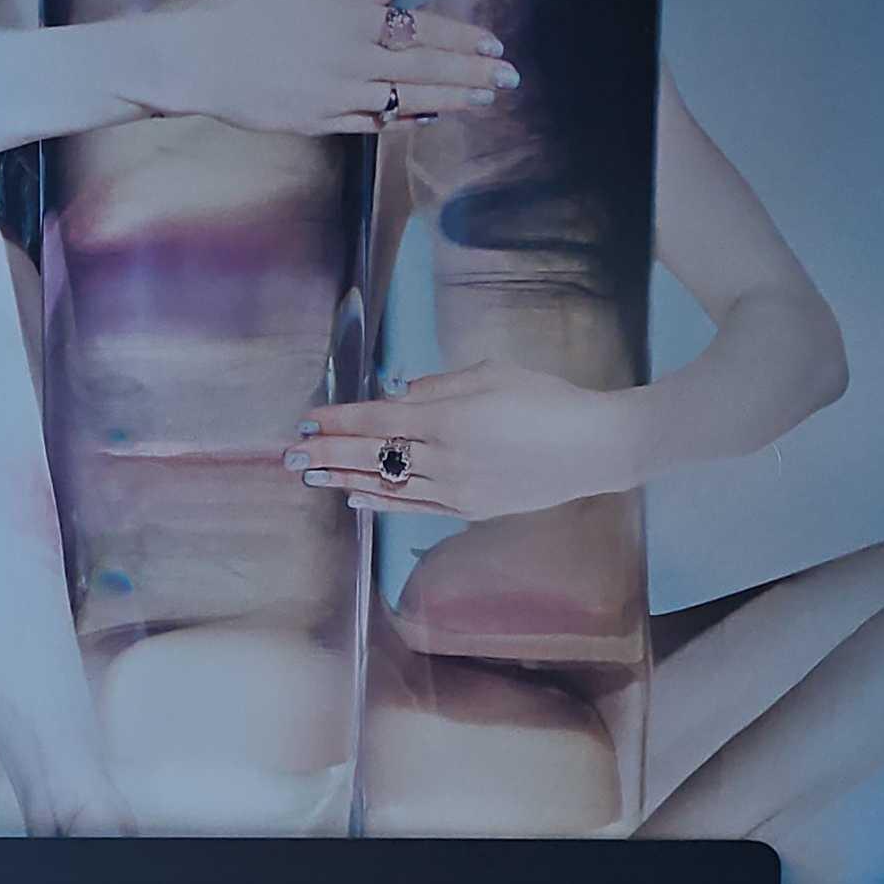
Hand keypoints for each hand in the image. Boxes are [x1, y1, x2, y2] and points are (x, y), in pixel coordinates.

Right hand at [136, 0, 516, 135]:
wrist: (196, 58)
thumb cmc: (239, 10)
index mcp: (348, 13)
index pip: (420, 26)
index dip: (461, 37)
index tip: (493, 44)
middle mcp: (353, 53)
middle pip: (426, 64)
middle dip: (473, 71)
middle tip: (510, 78)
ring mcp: (339, 91)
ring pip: (409, 97)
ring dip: (453, 98)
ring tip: (486, 99)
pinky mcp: (322, 120)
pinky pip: (375, 122)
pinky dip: (407, 119)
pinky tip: (432, 116)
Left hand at [286, 362, 634, 520]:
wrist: (594, 449)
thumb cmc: (548, 400)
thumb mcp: (491, 374)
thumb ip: (439, 385)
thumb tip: (400, 391)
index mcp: (447, 417)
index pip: (377, 418)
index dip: (339, 419)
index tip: (310, 418)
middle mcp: (444, 457)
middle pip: (372, 454)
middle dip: (327, 452)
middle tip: (290, 453)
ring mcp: (455, 489)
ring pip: (386, 483)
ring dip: (344, 478)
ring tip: (310, 476)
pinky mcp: (468, 509)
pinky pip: (413, 506)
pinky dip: (381, 501)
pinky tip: (355, 497)